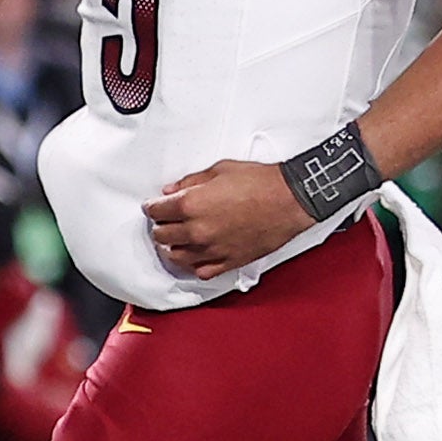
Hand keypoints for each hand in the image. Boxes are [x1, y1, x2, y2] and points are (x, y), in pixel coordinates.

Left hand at [145, 158, 311, 279]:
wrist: (288, 200)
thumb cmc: (260, 183)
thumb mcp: (220, 170)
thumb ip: (191, 182)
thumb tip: (173, 190)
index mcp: (192, 205)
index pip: (157, 211)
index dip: (152, 207)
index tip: (154, 206)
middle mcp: (198, 230)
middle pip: (162, 235)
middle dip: (161, 226)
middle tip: (165, 220)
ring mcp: (212, 249)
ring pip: (177, 256)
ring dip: (173, 246)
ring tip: (176, 238)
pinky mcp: (228, 261)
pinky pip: (201, 270)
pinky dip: (194, 264)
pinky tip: (195, 255)